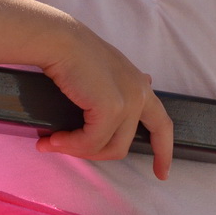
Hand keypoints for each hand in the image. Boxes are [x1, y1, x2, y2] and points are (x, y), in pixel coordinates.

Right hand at [36, 20, 174, 178]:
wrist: (58, 40)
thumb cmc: (71, 54)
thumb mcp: (101, 74)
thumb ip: (113, 92)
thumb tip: (116, 114)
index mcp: (138, 85)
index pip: (161, 123)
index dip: (164, 150)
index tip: (162, 173)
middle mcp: (139, 93)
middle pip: (125, 144)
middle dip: (97, 154)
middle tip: (64, 149)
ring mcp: (128, 102)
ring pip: (107, 147)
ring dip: (77, 150)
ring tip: (52, 143)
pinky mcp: (112, 109)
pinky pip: (91, 141)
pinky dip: (70, 144)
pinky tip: (51, 140)